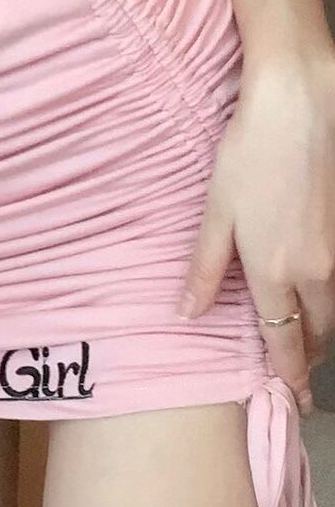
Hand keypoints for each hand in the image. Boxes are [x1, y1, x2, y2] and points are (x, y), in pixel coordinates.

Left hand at [179, 47, 334, 414]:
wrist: (302, 106)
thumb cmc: (251, 153)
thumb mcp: (216, 212)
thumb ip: (205, 268)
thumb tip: (187, 313)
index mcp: (274, 271)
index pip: (285, 341)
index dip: (289, 375)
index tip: (293, 400)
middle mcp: (315, 270)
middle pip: (318, 332)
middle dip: (307, 357)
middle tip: (297, 376)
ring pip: (334, 308)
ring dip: (321, 330)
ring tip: (306, 343)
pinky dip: (328, 297)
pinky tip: (314, 294)